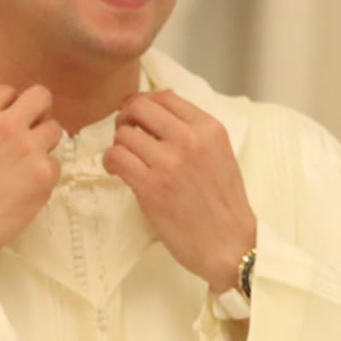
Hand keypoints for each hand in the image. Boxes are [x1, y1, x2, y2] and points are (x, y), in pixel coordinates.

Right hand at [0, 85, 63, 260]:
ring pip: (55, 129)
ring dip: (44, 142)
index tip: (8, 119)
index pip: (8, 91)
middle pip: (41, 96)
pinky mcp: (45, 174)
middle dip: (38, 111)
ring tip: (29, 162)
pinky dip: (44, 174)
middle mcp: (7, 125)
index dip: (10, 105)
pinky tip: (27, 186)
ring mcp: (29, 148)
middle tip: (32, 129)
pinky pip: (56, 164)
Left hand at [103, 89, 256, 291]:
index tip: (138, 119)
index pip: (165, 96)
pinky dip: (110, 162)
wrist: (230, 244)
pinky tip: (118, 171)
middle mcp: (190, 139)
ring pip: (123, 133)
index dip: (144, 104)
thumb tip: (158, 108)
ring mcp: (169, 161)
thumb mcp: (218, 154)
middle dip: (125, 118)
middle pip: (139, 106)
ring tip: (126, 159)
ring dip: (118, 145)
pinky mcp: (150, 185)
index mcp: (209, 129)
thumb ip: (192, 131)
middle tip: (126, 134)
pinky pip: (115, 157)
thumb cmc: (222, 204)